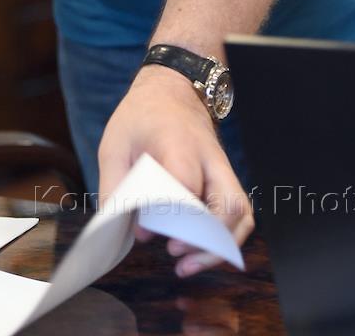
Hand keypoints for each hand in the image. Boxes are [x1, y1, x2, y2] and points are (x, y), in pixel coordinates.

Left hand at [97, 66, 253, 276]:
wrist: (172, 89)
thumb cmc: (141, 118)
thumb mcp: (114, 145)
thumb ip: (117, 188)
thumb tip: (137, 233)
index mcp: (178, 142)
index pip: (187, 180)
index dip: (173, 213)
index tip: (149, 230)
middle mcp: (210, 157)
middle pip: (227, 203)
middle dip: (205, 239)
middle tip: (173, 253)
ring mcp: (223, 168)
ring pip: (241, 213)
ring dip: (219, 246)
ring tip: (187, 265)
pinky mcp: (226, 178)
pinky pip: (239, 213)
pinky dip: (226, 238)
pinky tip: (202, 253)